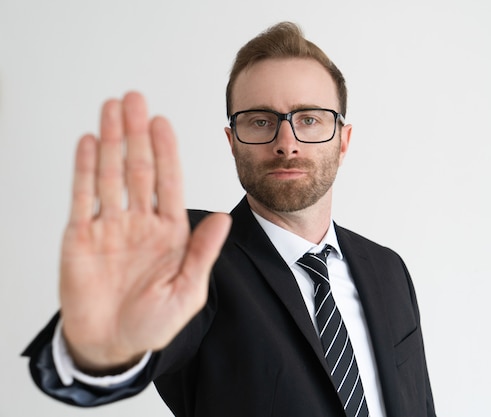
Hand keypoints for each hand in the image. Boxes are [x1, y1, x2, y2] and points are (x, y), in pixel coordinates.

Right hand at [59, 92, 230, 372]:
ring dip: (111, 141)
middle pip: (138, 169)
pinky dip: (85, 169)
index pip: (168, 182)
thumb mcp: (187, 291)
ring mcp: (110, 226)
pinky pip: (83, 196)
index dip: (165, 151)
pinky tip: (89, 143)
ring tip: (111, 109)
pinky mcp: (81, 236)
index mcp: (170, 232)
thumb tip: (221, 217)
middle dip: (137, 134)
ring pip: (110, 174)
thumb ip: (203, 252)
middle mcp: (140, 222)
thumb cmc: (153, 323)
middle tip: (134, 99)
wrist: (110, 345)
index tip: (162, 122)